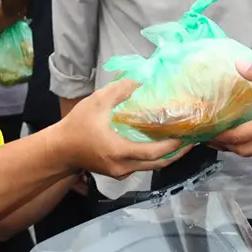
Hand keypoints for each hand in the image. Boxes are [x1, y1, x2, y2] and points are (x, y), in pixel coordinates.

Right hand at [56, 80, 188, 178]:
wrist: (59, 150)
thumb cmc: (76, 127)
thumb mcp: (97, 102)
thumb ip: (120, 90)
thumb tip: (141, 79)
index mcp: (120, 151)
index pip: (154, 152)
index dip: (173, 145)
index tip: (186, 134)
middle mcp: (123, 167)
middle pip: (158, 164)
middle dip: (178, 154)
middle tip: (192, 141)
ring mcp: (121, 173)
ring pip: (151, 167)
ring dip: (167, 156)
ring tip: (180, 141)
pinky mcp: (117, 172)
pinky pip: (142, 167)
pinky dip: (154, 157)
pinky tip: (160, 145)